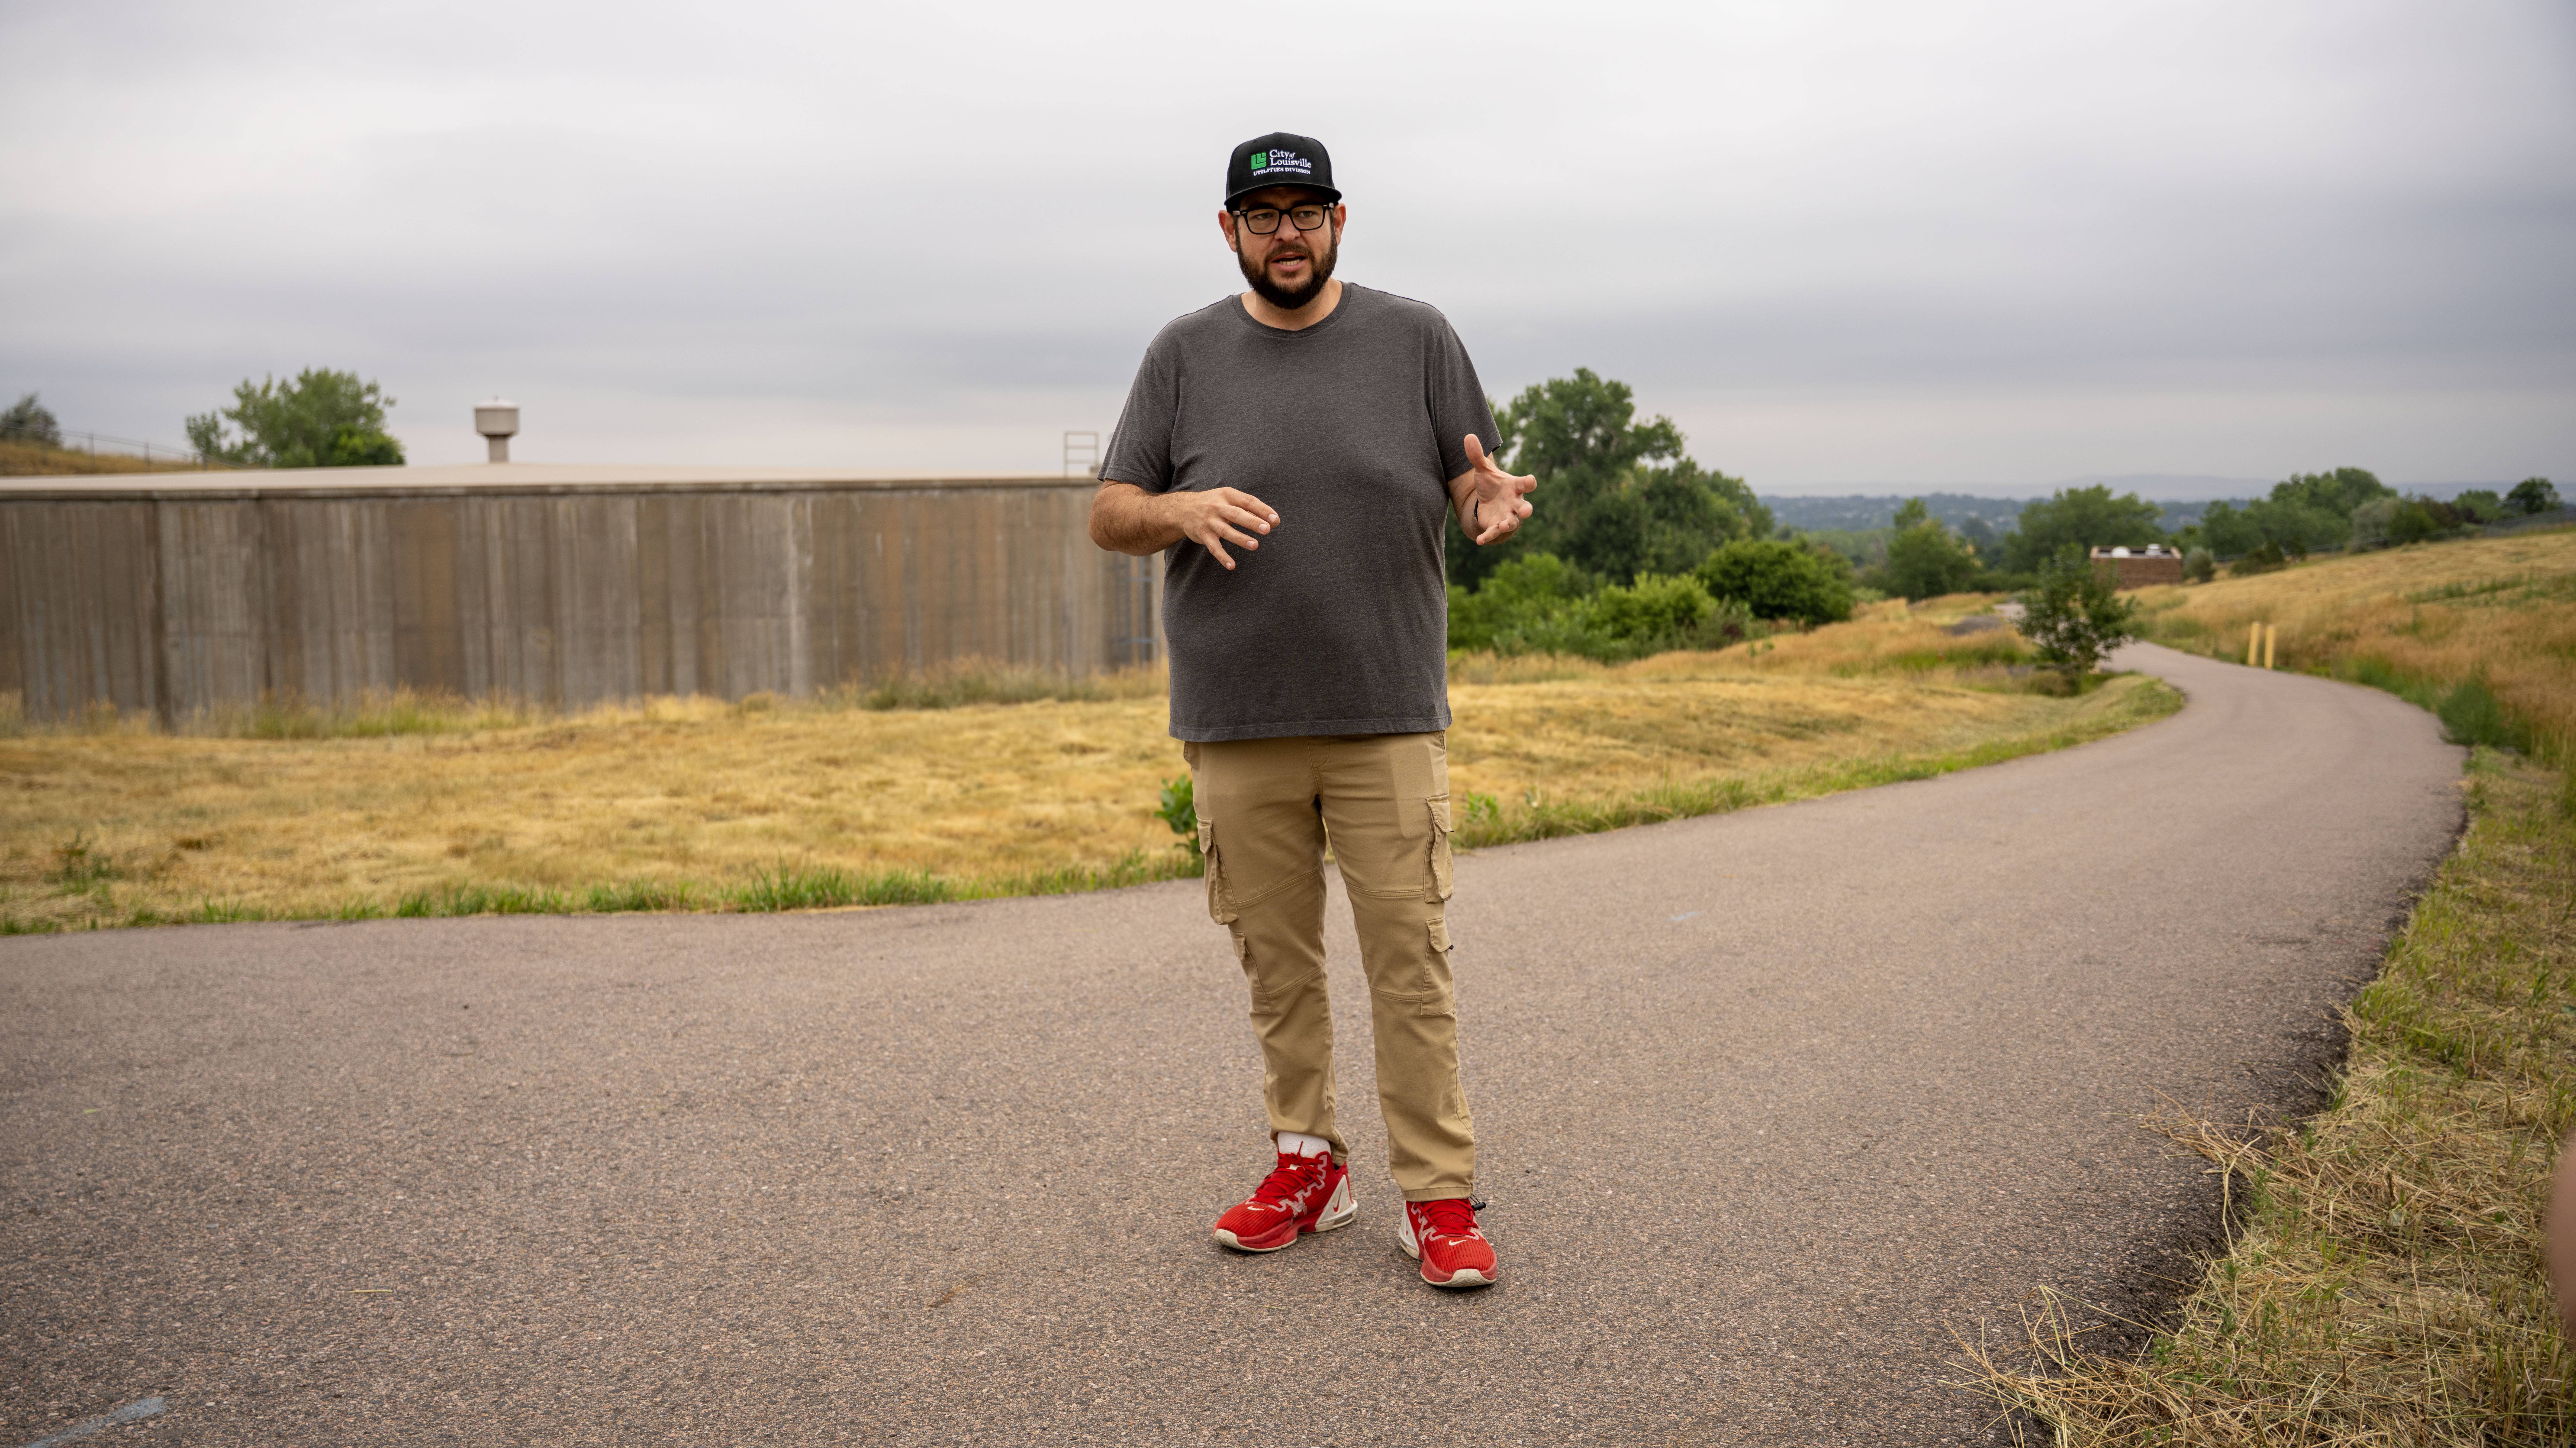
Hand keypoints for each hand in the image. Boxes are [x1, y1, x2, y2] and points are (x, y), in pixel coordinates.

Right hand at [1164, 487, 1279, 570]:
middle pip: (1237, 514)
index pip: (1248, 501)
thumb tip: (1272, 520)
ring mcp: (1209, 521)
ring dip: (1240, 538)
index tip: (1276, 520)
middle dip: (1252, 522)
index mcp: (1227, 495)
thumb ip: (1247, 507)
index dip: (1262, 510)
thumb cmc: (1213, 503)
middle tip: (1267, 529)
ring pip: (1226, 531)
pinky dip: (1222, 556)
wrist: (1183, 508)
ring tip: (1255, 545)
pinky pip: (1214, 547)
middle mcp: (1217, 506)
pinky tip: (1232, 565)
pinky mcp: (1202, 534)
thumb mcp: (1227, 498)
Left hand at [1456, 434, 1535, 544]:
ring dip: (1509, 524)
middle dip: (1526, 509)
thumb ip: (1477, 456)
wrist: (1487, 501)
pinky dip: (1488, 536)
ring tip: (1503, 525)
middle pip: (1525, 507)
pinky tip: (1479, 541)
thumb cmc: (1491, 484)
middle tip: (1526, 511)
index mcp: (1515, 486)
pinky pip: (1494, 532)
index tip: (1530, 480)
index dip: (1529, 482)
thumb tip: (1467, 436)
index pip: (1526, 483)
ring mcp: (1508, 515)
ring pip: (1513, 522)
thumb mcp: (1482, 470)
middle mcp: (1515, 502)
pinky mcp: (1496, 525)